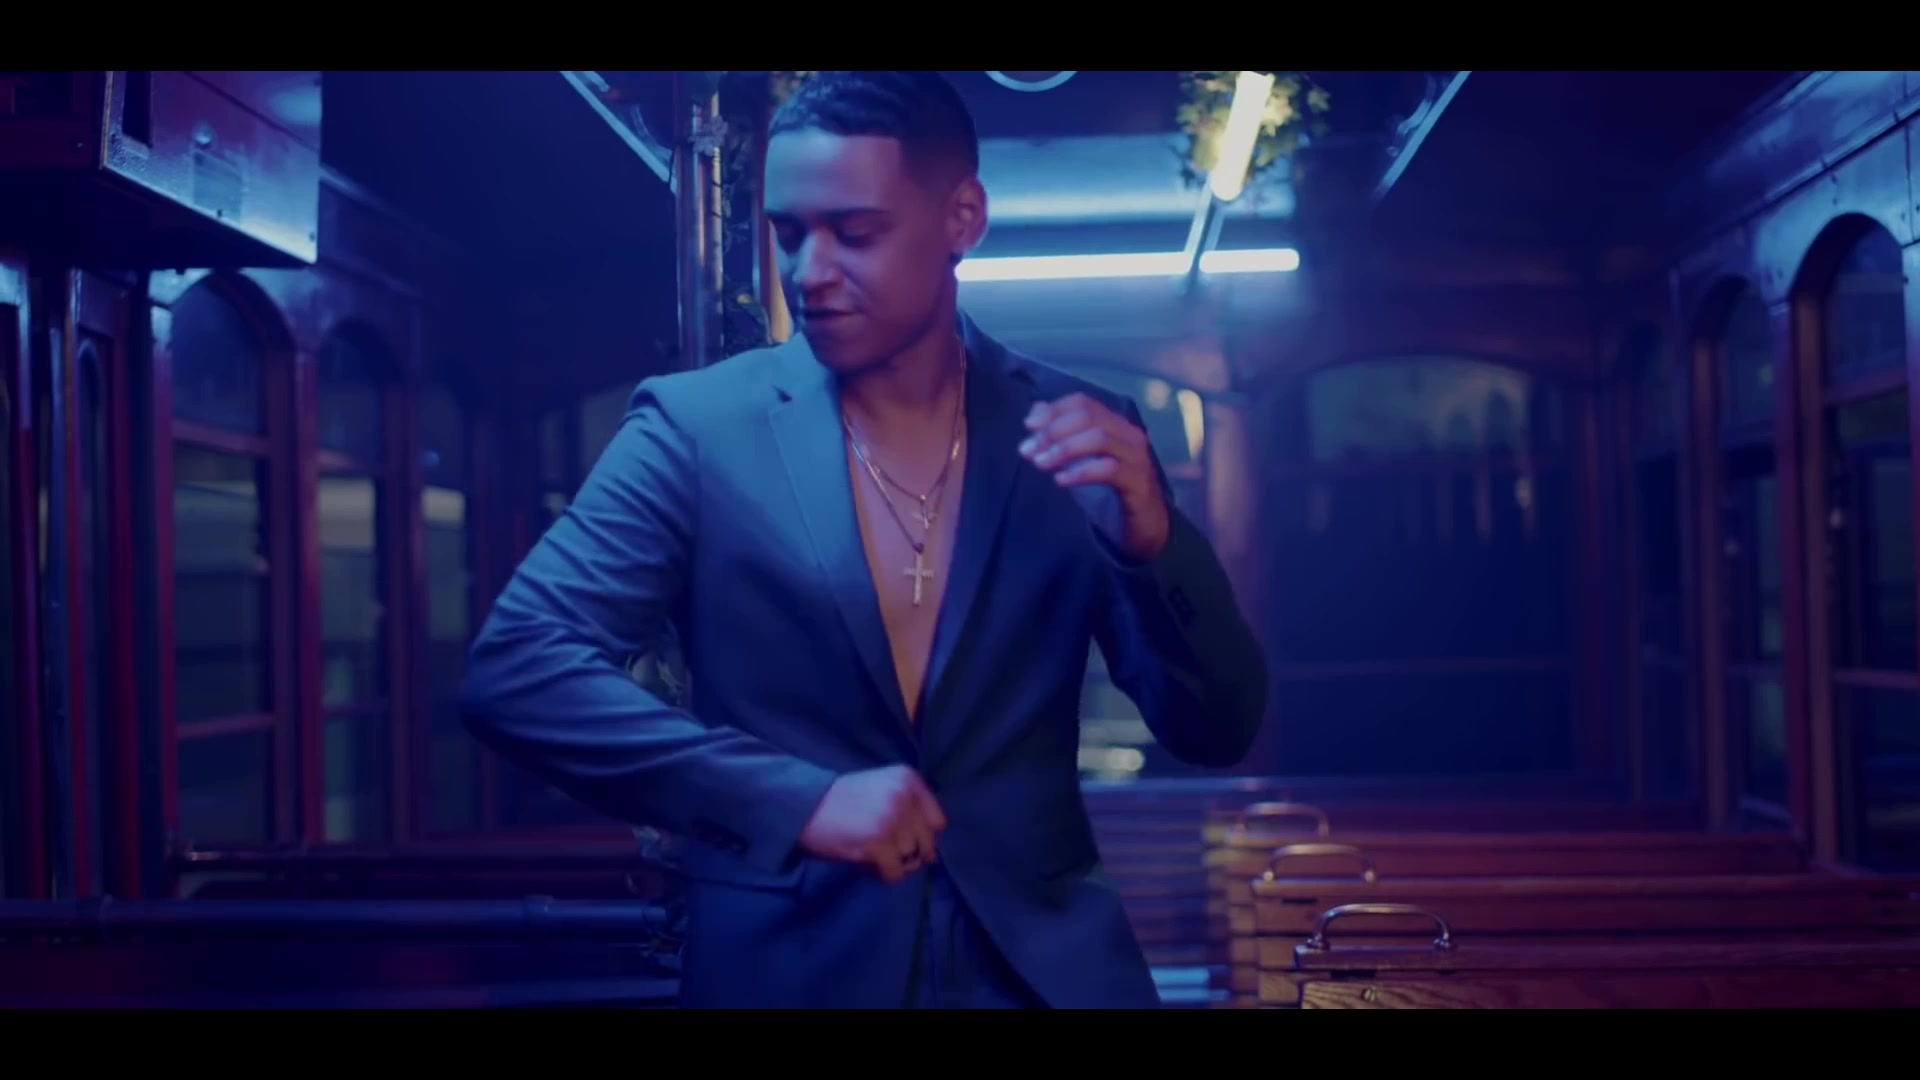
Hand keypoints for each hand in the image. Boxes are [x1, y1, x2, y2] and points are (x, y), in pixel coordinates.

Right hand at [798, 765, 947, 883]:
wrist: (805, 806)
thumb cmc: (843, 801)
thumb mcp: (882, 789)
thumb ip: (909, 808)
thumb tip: (932, 854)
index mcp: (908, 778)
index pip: (938, 822)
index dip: (923, 836)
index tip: (904, 840)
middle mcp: (904, 795)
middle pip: (927, 842)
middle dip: (911, 854)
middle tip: (888, 853)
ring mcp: (891, 818)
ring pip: (911, 858)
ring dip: (896, 864)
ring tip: (875, 855)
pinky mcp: (877, 841)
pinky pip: (895, 872)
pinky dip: (885, 875)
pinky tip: (871, 866)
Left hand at [1019, 392, 1170, 560]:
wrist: (1146, 526)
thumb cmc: (1110, 491)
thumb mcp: (1082, 460)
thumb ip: (1061, 435)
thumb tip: (1036, 412)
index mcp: (1116, 425)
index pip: (1084, 403)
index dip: (1054, 410)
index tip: (1028, 426)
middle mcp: (1129, 435)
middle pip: (1089, 417)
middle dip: (1053, 431)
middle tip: (1028, 450)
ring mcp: (1137, 458)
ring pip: (1099, 439)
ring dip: (1064, 449)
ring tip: (1040, 463)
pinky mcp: (1138, 484)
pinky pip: (1108, 470)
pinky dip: (1081, 472)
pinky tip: (1060, 480)